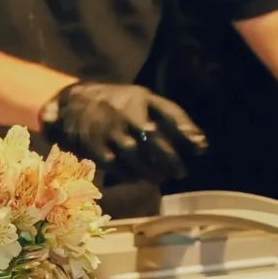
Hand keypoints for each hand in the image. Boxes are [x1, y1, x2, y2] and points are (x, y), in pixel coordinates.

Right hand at [41, 82, 207, 183]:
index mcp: (140, 100)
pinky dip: (130, 176)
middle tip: (181, 173)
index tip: (201, 148)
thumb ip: (174, 118)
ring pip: (135, 157)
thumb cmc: (120, 103)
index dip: (186, 133)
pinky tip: (139, 178)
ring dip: (151, 171)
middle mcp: (125, 115)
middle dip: (170, 159)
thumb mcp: (146, 100)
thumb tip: (203, 144)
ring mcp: (108, 132)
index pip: (169, 117)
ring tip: (161, 178)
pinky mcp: (94, 148)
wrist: (74, 101)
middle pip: (153, 140)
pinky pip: (116, 167)